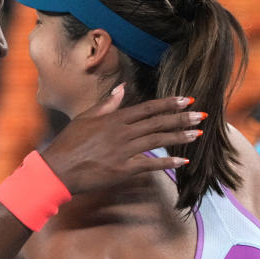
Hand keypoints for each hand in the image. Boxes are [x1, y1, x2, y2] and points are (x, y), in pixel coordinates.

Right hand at [40, 84, 205, 193]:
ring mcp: (124, 151)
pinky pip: (150, 164)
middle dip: (181, 118)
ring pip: (158, 140)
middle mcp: (122, 132)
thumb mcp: (85, 118)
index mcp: (114, 118)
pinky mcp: (123, 170)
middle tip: (202, 114)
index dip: (169, 103)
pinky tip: (182, 160)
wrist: (57, 169)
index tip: (186, 99)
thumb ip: (107, 104)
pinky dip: (167, 162)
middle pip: (158, 122)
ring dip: (180, 136)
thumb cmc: (69, 144)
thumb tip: (122, 88)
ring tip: (198, 133)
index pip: (148, 108)